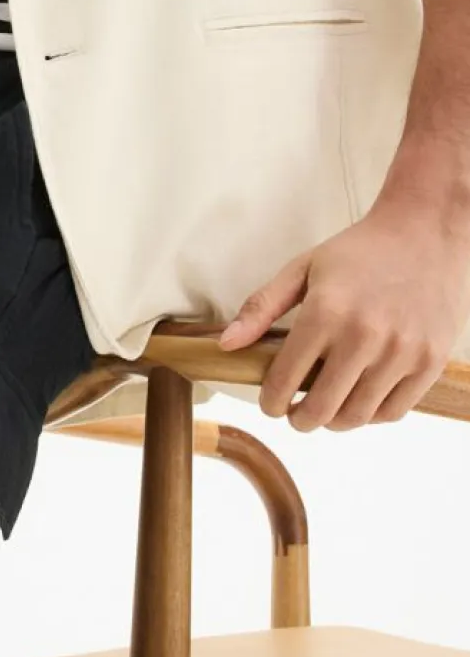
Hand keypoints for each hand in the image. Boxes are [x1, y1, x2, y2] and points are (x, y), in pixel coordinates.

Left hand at [216, 205, 469, 429]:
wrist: (424, 234)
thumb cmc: (358, 252)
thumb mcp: (302, 269)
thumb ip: (261, 308)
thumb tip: (226, 345)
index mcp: (325, 312)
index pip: (284, 380)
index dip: (270, 402)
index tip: (270, 404)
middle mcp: (364, 336)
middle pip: (321, 409)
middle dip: (299, 419)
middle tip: (295, 415)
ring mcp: (401, 351)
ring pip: (357, 416)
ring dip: (334, 422)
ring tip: (326, 409)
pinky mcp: (430, 361)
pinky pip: (394, 411)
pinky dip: (371, 416)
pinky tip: (359, 401)